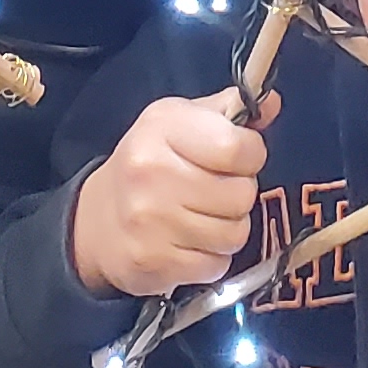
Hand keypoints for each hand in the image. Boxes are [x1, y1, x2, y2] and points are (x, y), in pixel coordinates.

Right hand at [71, 88, 268, 297]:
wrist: (95, 224)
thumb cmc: (148, 165)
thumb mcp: (180, 123)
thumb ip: (228, 111)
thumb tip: (272, 102)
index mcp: (162, 128)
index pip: (236, 148)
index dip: (250, 155)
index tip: (237, 159)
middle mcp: (151, 172)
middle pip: (241, 194)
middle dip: (237, 195)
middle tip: (213, 192)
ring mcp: (149, 222)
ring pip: (234, 234)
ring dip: (227, 229)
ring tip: (202, 218)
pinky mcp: (153, 263)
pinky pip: (216, 265)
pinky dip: (211, 258)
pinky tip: (189, 244)